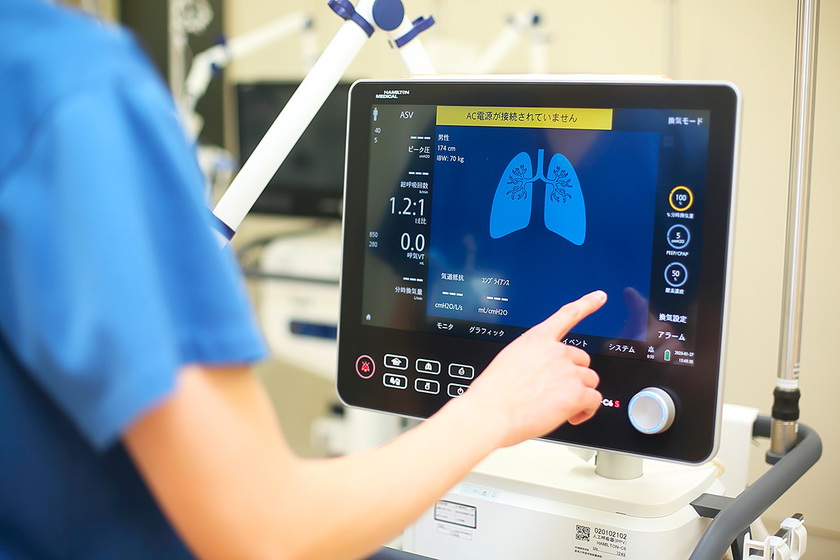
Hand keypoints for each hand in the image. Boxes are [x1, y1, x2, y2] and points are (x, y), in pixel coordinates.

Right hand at [458, 290, 605, 447]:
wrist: (491, 414)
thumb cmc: (494, 395)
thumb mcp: (509, 362)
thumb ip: (533, 360)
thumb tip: (545, 373)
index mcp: (536, 340)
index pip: (567, 315)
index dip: (586, 304)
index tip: (600, 296)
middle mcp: (555, 351)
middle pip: (581, 360)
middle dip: (573, 376)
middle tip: (556, 392)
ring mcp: (568, 371)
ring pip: (590, 381)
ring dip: (579, 394)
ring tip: (560, 407)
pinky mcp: (577, 393)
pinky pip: (594, 400)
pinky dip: (586, 410)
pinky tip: (571, 416)